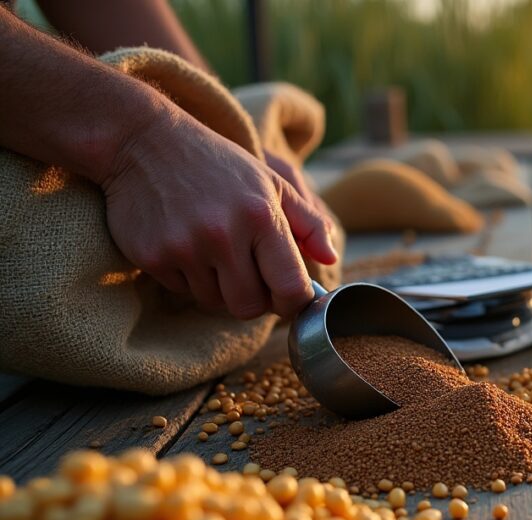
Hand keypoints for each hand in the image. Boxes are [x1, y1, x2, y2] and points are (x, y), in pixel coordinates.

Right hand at [101, 106, 337, 318]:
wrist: (141, 141)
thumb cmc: (217, 163)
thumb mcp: (271, 181)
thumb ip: (309, 222)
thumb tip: (331, 257)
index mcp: (262, 217)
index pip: (290, 289)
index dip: (294, 302)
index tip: (289, 296)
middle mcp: (224, 235)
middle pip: (250, 307)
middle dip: (255, 298)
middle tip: (249, 273)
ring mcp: (185, 248)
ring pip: (215, 302)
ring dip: (220, 287)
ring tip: (215, 251)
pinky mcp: (153, 256)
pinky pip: (183, 290)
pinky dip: (189, 278)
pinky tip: (187, 244)